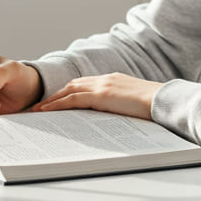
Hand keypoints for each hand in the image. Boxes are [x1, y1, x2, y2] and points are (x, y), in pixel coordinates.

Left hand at [31, 73, 162, 120]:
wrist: (164, 100)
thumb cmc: (155, 106)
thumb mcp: (135, 105)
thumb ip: (123, 107)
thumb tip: (115, 121)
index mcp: (114, 80)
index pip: (85, 85)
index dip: (69, 92)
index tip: (58, 101)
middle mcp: (105, 79)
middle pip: (73, 85)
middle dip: (55, 95)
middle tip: (40, 106)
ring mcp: (102, 85)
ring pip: (68, 91)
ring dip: (51, 100)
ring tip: (37, 110)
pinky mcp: (101, 95)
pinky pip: (72, 99)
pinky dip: (56, 104)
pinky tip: (46, 111)